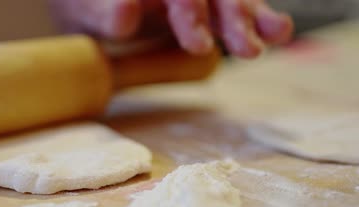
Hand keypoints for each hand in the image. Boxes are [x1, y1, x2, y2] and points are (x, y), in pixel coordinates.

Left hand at [49, 0, 292, 56]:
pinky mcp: (206, 4)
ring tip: (277, 35)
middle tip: (245, 49)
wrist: (88, 7)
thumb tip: (127, 13)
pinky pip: (235, 6)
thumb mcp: (81, 10)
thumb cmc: (82, 5)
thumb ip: (103, 13)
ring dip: (253, 16)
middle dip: (231, 16)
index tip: (197, 43)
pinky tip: (277, 32)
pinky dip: (257, 18)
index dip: (190, 11)